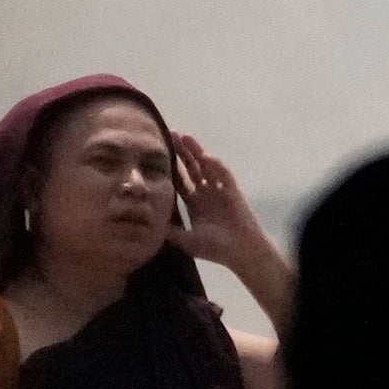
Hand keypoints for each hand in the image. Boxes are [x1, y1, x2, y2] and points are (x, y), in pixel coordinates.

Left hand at [168, 134, 279, 267]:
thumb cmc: (215, 249)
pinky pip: (223, 175)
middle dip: (182, 153)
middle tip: (170, 135)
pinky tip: (205, 157)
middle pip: (192, 169)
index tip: (159, 155)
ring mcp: (219, 191)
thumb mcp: (186, 241)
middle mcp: (206, 194)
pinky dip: (215, 166)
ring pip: (206, 166)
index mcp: (195, 204)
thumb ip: (170, 231)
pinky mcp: (232, 192)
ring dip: (197, 152)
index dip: (171, 168)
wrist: (240, 252)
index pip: (180, 182)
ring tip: (185, 137)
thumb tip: (147, 225)